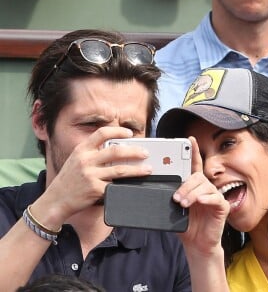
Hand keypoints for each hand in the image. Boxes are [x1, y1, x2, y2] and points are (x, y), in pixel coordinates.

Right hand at [34, 126, 152, 225]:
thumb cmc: (68, 180)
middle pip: (116, 151)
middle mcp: (86, 160)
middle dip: (134, 151)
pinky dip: (126, 185)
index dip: (118, 131)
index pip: (102, 133)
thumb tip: (116, 151)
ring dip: (137, 169)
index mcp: (82, 149)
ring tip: (147, 169)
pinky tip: (134, 185)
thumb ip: (92, 153)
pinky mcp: (94, 189)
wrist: (55, 200)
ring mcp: (90, 175)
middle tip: (145, 153)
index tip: (129, 133)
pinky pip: (115, 186)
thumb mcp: (76, 160)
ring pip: (120, 169)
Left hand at [173, 137, 229, 254]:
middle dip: (185, 185)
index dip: (193, 151)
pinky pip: (215, 198)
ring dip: (191, 194)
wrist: (196, 244)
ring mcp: (214, 197)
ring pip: (204, 186)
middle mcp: (205, 188)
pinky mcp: (222, 207)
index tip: (190, 139)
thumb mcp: (175, 208)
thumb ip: (172, 196)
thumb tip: (159, 189)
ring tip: (183, 204)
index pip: (195, 165)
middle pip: (197, 176)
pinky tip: (199, 202)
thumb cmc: (186, 225)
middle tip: (176, 198)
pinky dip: (205, 199)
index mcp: (194, 186)